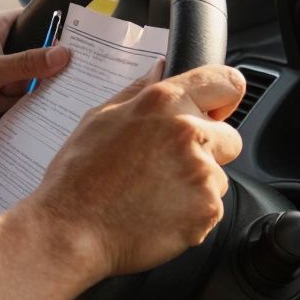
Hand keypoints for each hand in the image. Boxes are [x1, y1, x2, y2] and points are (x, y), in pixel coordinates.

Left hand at [0, 10, 71, 137]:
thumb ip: (29, 64)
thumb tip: (61, 54)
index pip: (32, 21)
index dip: (49, 36)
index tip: (62, 52)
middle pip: (30, 57)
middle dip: (24, 78)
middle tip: (12, 85)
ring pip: (20, 79)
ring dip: (10, 93)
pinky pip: (7, 93)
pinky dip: (0, 102)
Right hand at [23, 62, 244, 280]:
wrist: (71, 230)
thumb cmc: (78, 176)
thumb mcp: (99, 118)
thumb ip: (139, 91)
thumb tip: (160, 69)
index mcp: (162, 103)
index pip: (226, 82)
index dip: (223, 98)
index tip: (214, 111)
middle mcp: (187, 132)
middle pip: (229, 137)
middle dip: (208, 149)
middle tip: (166, 165)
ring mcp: (201, 173)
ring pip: (218, 176)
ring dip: (195, 184)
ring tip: (152, 193)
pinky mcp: (207, 210)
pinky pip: (211, 208)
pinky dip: (190, 213)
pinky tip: (156, 212)